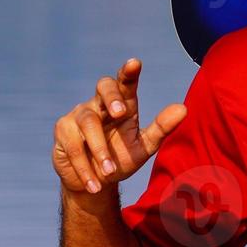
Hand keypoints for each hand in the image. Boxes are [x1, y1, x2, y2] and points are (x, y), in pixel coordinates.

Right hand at [53, 58, 186, 194]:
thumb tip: (184, 109)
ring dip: (99, 149)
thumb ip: (161, 128)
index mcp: (123, 105)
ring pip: (88, 122)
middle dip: (112, 97)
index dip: (129, 72)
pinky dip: (85, 167)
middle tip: (121, 112)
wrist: (95, 183)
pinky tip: (95, 183)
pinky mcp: (63, 132)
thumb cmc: (121, 159)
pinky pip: (73, 146)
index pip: (125, 84)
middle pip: (103, 87)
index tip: (135, 63)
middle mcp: (100, 104)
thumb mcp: (144, 147)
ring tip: (109, 171)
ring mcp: (78, 116)